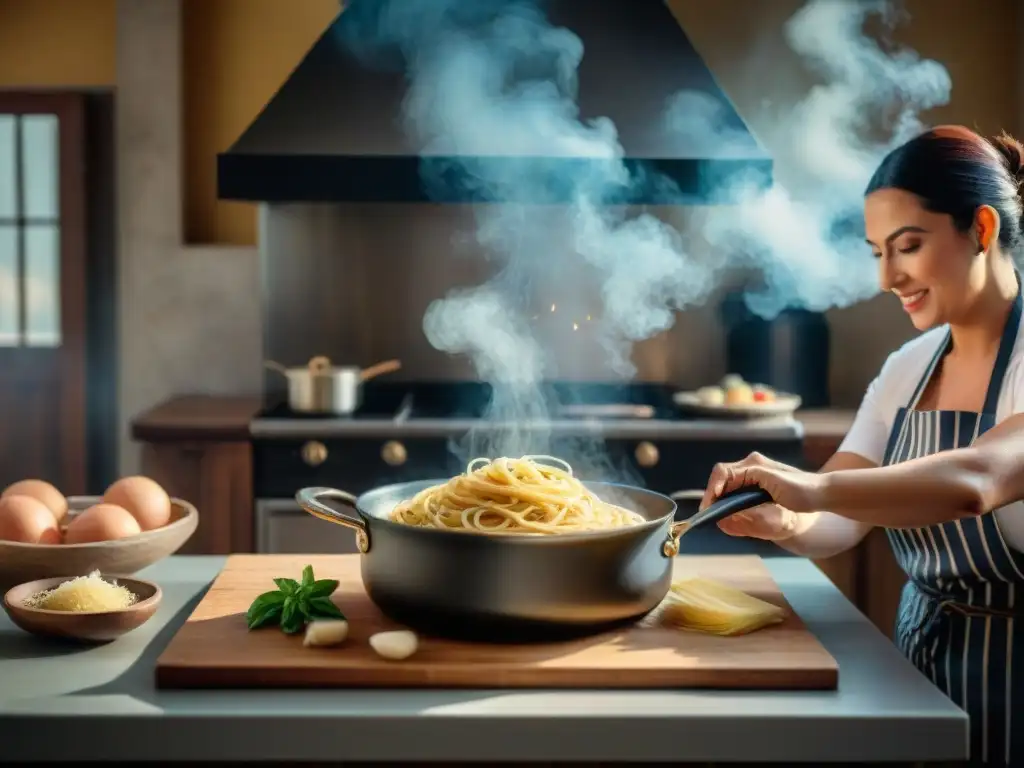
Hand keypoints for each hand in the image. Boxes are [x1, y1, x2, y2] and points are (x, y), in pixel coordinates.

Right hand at [701, 452, 823, 540]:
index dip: (711, 490)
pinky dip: (730, 499)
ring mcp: (755, 472)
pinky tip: (731, 510)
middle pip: (722, 477)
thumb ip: (748, 493)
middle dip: (713, 495)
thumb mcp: (775, 487)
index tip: (708, 507)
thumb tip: (724, 506)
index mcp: (754, 464)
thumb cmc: (802, 490)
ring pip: (727, 483)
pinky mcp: (758, 481)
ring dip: (721, 498)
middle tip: (710, 514)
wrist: (822, 492)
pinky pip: (736, 488)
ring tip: (718, 514)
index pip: (722, 473)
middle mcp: (751, 465)